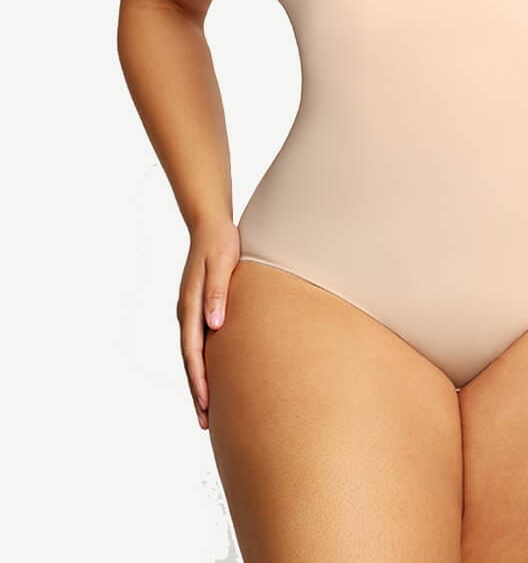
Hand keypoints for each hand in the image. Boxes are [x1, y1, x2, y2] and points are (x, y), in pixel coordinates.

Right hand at [176, 218, 240, 429]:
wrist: (210, 224)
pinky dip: (203, 364)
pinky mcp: (199, 308)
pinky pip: (199, 343)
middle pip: (190, 360)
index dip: (199, 380)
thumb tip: (214, 324)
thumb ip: (217, 292)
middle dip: (198, 391)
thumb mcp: (221, 263)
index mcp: (190, 305)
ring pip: (193, 355)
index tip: (206, 405)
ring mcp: (191, 312)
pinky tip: (215, 376)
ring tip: (209, 410)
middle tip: (206, 423)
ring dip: (200, 382)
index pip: (193, 351)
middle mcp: (186, 313)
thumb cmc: (220, 243)